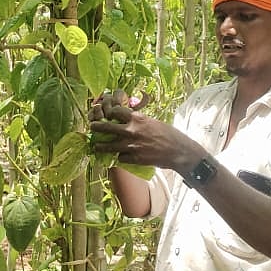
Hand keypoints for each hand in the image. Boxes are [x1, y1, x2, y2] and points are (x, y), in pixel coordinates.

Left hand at [88, 90, 204, 172]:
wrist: (179, 151)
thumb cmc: (169, 135)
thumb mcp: (153, 122)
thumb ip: (139, 121)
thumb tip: (129, 120)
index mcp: (138, 118)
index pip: (116, 111)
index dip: (110, 112)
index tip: (107, 114)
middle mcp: (132, 131)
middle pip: (106, 127)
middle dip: (96, 127)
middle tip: (92, 127)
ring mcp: (132, 146)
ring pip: (109, 146)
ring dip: (101, 146)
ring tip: (96, 146)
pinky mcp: (134, 159)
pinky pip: (121, 157)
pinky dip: (121, 157)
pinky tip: (123, 156)